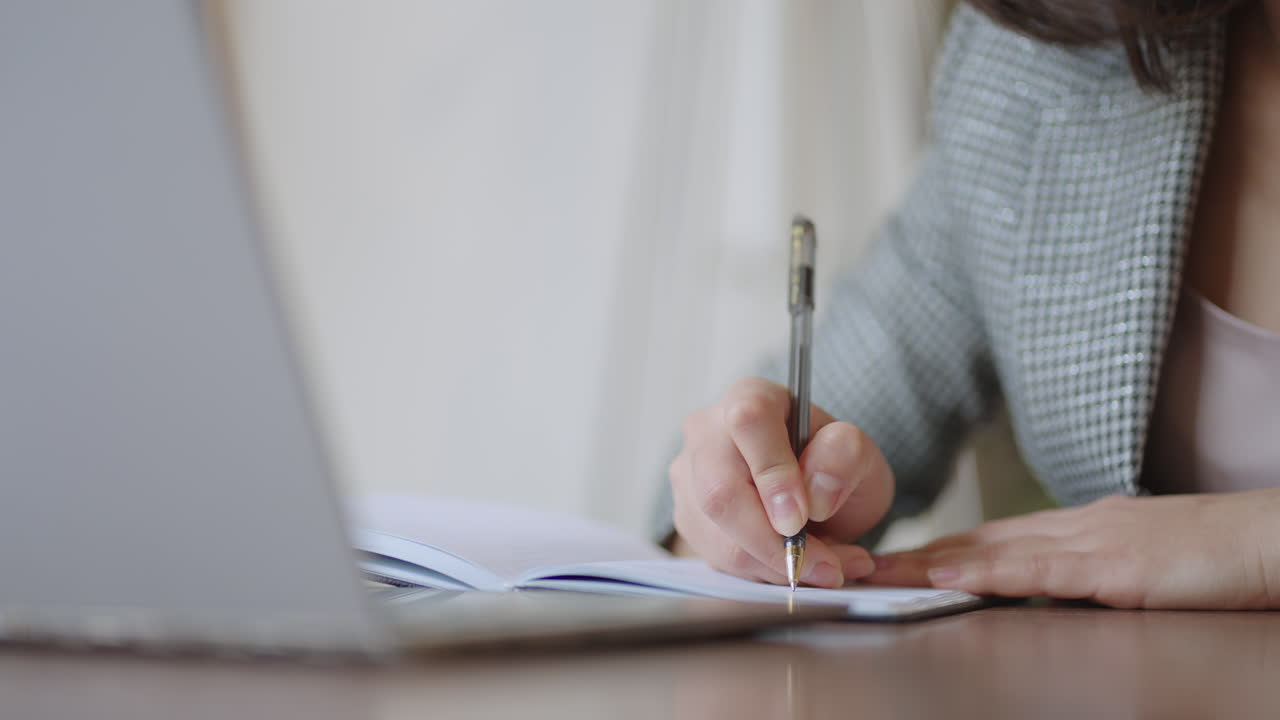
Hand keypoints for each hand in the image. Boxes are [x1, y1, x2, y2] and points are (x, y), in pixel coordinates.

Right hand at [669, 377, 894, 587]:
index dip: (773, 474)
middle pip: (720, 492)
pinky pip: (719, 561)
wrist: (811, 491)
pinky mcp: (688, 519)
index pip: (748, 423)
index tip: (802, 518)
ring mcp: (689, 477)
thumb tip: (815, 496)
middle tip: (826, 568)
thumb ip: (844, 457)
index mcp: (751, 396)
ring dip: (778, 567)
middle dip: (774, 544)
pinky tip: (798, 567)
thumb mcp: (858, 453)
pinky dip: (765, 575)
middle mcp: (707, 432)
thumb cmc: (829, 463)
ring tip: (828, 568)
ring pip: (719, 537)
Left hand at [862, 491, 1279, 608]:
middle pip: (981, 540)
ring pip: (995, 550)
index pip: (996, 538)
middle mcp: (1075, 527)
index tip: (897, 559)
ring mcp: (1092, 543)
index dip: (942, 548)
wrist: (1269, 538)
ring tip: (882, 572)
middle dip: (919, 553)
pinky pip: (1037, 571)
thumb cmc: (1213, 555)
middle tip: (865, 563)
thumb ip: (1088, 570)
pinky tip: (949, 579)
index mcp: (1081, 527)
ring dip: (932, 562)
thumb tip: (1045, 588)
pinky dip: (987, 574)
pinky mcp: (1114, 567)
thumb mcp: (1137, 562)